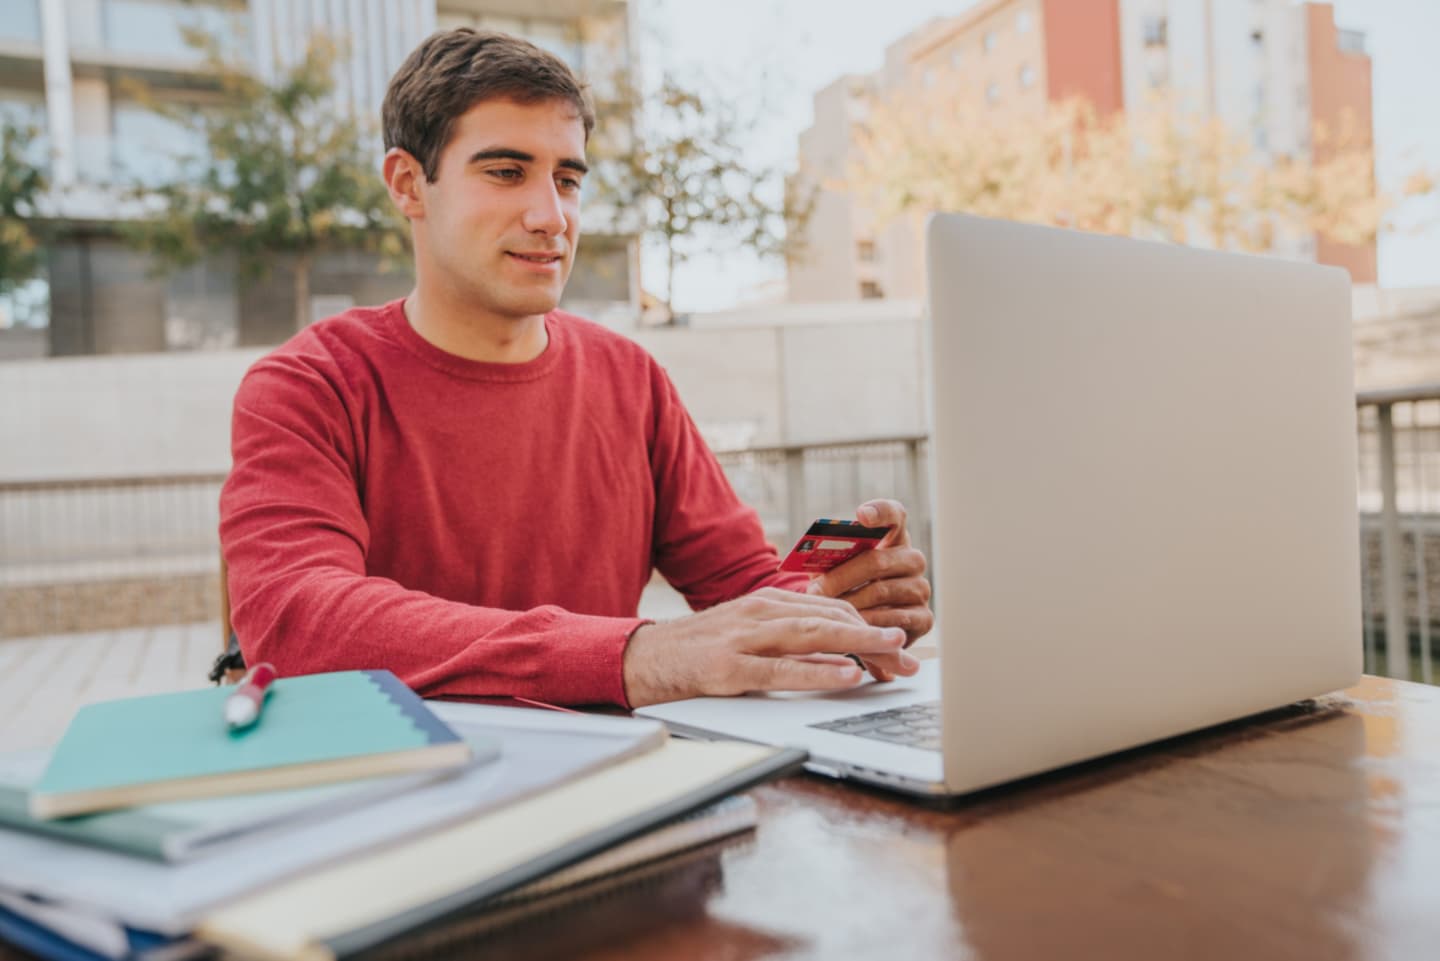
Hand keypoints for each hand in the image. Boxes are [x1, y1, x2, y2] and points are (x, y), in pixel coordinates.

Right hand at [622, 587, 912, 706]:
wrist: (642, 658)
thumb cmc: (697, 649)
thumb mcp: (746, 634)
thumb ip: (785, 639)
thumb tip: (836, 654)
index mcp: (767, 603)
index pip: (830, 609)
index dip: (868, 627)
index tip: (896, 649)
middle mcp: (760, 613)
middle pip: (830, 618)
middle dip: (875, 637)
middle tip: (910, 654)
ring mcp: (744, 639)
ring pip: (813, 635)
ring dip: (860, 643)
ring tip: (893, 653)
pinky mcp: (728, 668)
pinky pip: (782, 670)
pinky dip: (819, 671)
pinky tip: (847, 673)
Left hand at [806, 499, 933, 680]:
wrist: (866, 625)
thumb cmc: (846, 587)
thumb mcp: (837, 569)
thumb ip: (830, 559)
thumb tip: (811, 559)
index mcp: (894, 538)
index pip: (894, 515)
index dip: (880, 512)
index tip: (861, 515)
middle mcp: (913, 560)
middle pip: (878, 561)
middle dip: (842, 576)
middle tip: (815, 589)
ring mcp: (921, 588)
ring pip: (881, 592)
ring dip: (849, 603)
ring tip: (825, 610)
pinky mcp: (925, 618)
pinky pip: (893, 620)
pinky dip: (868, 624)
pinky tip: (849, 628)